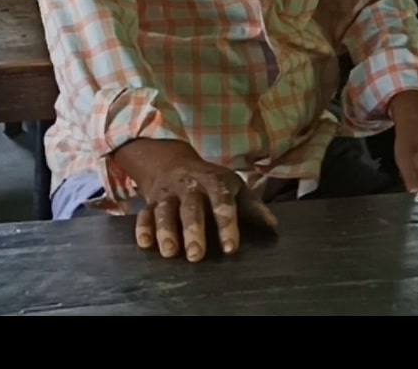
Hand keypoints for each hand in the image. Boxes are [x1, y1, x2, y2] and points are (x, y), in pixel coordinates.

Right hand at [113, 139, 277, 261]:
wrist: (172, 161)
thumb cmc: (210, 182)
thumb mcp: (234, 187)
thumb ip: (252, 207)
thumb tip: (273, 227)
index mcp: (214, 182)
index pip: (222, 202)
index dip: (227, 224)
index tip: (231, 248)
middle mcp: (189, 186)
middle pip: (191, 207)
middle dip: (193, 230)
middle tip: (196, 255)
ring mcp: (168, 193)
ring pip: (165, 210)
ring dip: (166, 230)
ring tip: (169, 252)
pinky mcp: (151, 201)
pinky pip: (144, 213)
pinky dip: (143, 228)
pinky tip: (145, 244)